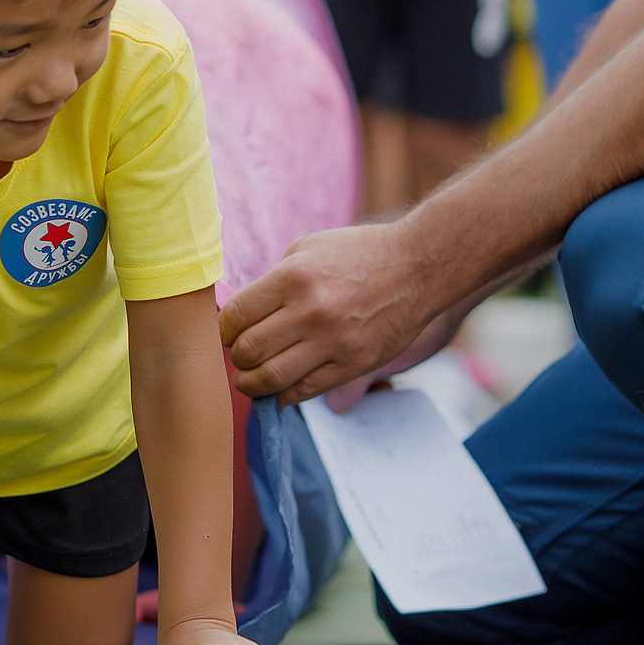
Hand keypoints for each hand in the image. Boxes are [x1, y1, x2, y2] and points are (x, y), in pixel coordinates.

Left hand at [221, 223, 436, 407]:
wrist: (419, 266)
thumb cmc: (357, 254)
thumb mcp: (306, 249)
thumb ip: (271, 281)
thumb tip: (236, 314)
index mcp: (293, 277)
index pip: (235, 317)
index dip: (224, 330)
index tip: (230, 332)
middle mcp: (311, 311)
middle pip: (248, 351)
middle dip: (237, 357)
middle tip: (242, 355)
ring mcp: (334, 342)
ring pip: (271, 378)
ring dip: (252, 383)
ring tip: (252, 378)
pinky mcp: (354, 364)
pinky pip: (304, 392)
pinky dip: (283, 395)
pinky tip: (280, 388)